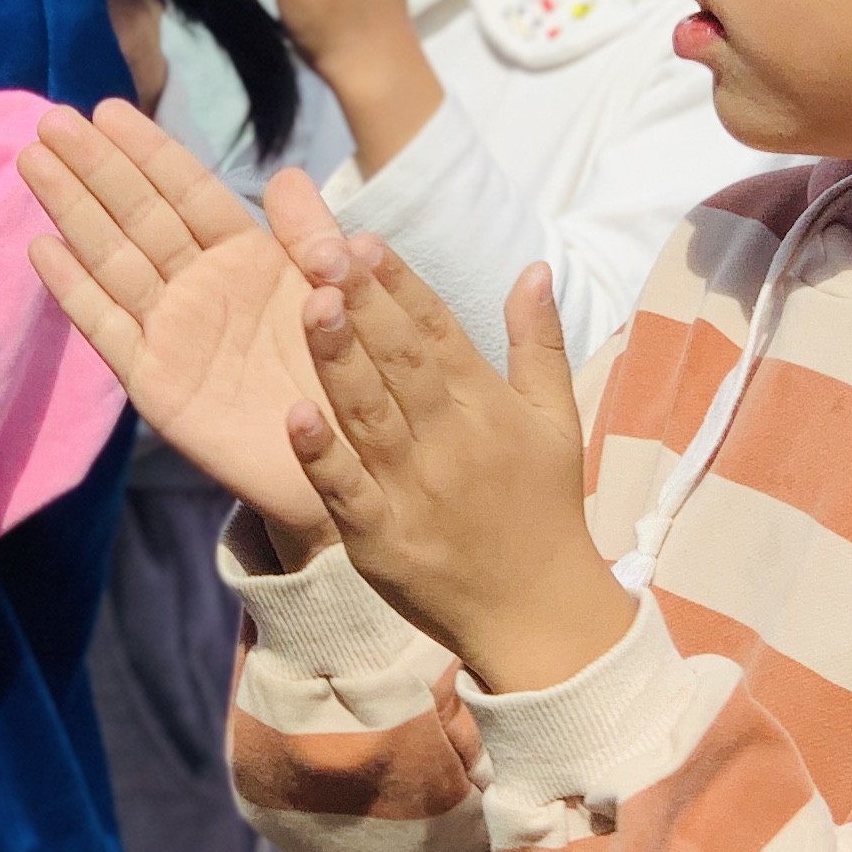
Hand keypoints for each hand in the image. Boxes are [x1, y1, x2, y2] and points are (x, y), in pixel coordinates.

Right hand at [21, 96, 338, 543]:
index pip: (189, 192)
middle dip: (96, 168)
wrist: (353, 464)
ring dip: (73, 211)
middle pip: (139, 216)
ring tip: (34, 162)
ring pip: (113, 259)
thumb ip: (312, 235)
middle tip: (51, 120)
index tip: (108, 108)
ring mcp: (174, 332)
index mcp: (249, 258)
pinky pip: (109, 328)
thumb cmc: (352, 374)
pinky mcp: (157, 383)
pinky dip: (75, 290)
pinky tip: (42, 247)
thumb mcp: (342, 295)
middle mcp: (203, 287)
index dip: (149, 151)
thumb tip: (288, 174)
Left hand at [287, 242, 626, 691]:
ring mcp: (415, 490)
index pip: (440, 331)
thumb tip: (535, 267)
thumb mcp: (557, 419)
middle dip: (365, 303)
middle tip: (325, 250)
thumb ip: (539, 342)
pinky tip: (294, 416)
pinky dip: (321, 456)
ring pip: (370, 414)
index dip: (401, 284)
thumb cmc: (544, 508)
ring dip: (340, 359)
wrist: (540, 612)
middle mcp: (452, 441)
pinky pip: (347, 492)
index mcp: (488, 407)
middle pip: (403, 361)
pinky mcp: (382, 539)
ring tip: (312, 304)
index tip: (364, 239)